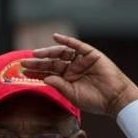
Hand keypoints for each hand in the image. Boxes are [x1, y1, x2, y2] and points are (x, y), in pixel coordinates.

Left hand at [20, 33, 137, 117]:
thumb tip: (45, 77)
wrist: (114, 99)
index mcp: (66, 79)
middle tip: (24, 62)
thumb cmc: (94, 100)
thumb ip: (59, 85)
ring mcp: (81, 61)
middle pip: (52, 63)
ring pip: (62, 53)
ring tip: (35, 53)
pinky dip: (67, 40)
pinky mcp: (91, 55)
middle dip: (38, 63)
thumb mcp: (71, 94)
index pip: (48, 73)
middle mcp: (72, 68)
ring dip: (48, 52)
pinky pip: (78, 45)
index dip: (36, 72)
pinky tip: (55, 37)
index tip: (23, 72)